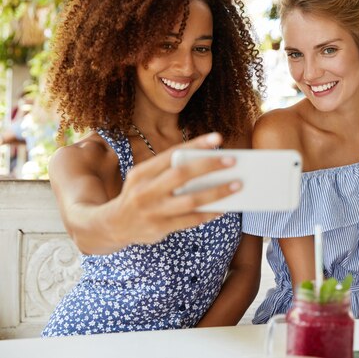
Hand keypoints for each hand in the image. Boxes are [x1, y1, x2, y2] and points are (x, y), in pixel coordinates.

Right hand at [106, 132, 239, 245]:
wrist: (111, 226)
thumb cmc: (138, 195)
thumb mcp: (143, 178)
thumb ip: (168, 171)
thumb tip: (207, 165)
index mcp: (142, 172)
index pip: (172, 154)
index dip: (196, 145)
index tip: (218, 138)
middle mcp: (146, 190)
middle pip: (182, 174)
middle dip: (209, 166)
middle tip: (233, 161)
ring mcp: (153, 211)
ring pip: (191, 200)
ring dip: (217, 192)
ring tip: (237, 185)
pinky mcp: (160, 228)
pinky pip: (191, 220)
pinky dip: (209, 213)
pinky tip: (223, 208)